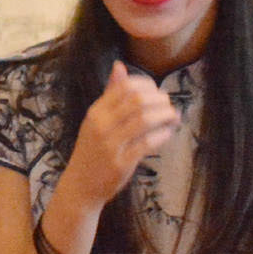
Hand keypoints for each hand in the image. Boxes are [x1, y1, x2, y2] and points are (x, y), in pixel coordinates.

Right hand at [59, 61, 179, 209]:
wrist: (80, 187)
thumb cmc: (92, 151)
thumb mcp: (96, 120)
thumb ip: (110, 95)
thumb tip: (120, 66)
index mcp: (95, 112)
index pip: (125, 87)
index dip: (147, 85)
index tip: (156, 92)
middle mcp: (101, 126)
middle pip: (137, 100)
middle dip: (159, 99)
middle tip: (168, 105)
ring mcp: (110, 145)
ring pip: (144, 120)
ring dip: (164, 115)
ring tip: (172, 117)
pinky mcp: (121, 163)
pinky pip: (147, 143)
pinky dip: (162, 135)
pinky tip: (167, 133)